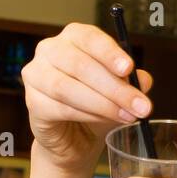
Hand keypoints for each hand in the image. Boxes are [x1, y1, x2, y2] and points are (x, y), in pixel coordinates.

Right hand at [20, 23, 154, 171]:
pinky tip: (104, 121)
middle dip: (115, 88)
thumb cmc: (96, 107)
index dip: (109, 53)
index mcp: (73, 38)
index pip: (89, 37)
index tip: (129, 68)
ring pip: (68, 87)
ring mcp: (36, 75)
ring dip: (103, 104)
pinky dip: (86, 115)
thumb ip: (132, 83)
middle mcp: (50, 50)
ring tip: (127, 117)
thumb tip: (143, 80)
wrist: (73, 139)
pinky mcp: (33, 102)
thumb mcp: (120, 93)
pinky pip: (61, 108)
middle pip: (81, 65)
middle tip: (141, 106)